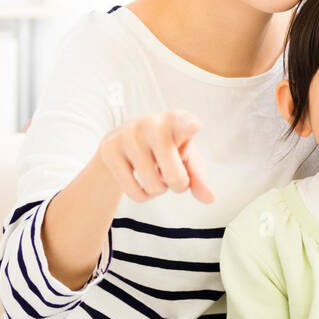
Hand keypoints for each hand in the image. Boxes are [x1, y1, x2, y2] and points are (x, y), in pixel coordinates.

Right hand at [97, 109, 213, 203]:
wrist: (126, 142)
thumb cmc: (166, 150)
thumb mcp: (186, 159)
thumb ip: (199, 177)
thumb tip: (209, 199)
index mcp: (176, 120)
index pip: (184, 123)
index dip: (189, 126)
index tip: (194, 125)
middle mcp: (152, 123)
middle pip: (175, 177)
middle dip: (178, 185)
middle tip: (172, 175)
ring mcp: (129, 135)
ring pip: (154, 187)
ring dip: (158, 189)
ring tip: (154, 171)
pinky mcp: (109, 149)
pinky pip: (134, 192)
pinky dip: (142, 196)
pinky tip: (141, 181)